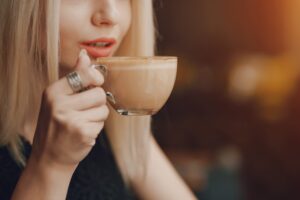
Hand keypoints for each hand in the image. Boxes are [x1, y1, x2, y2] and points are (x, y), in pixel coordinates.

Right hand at [30, 50, 108, 169]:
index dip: (96, 78)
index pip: (85, 74)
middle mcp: (59, 104)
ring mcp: (71, 119)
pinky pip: (102, 124)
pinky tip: (83, 133)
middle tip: (85, 111)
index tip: (95, 83)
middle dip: (97, 103)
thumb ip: (74, 76)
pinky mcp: (82, 132)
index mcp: (53, 92)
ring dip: (97, 117)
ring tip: (83, 122)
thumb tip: (84, 55)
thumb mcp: (58, 98)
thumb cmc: (56, 125)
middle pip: (99, 93)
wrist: (49, 157)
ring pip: (103, 109)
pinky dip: (96, 128)